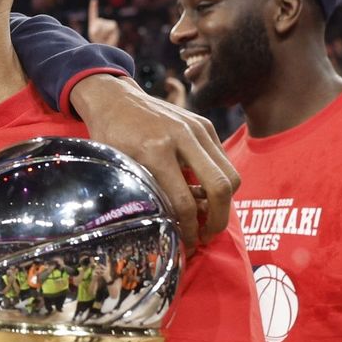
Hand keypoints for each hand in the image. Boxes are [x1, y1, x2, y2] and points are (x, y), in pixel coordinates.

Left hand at [67, 76, 238, 253]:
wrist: (114, 98)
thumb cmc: (110, 137)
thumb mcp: (118, 167)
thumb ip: (143, 193)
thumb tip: (164, 229)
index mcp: (155, 150)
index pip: (184, 201)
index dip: (188, 229)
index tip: (186, 242)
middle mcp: (182, 136)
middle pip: (219, 187)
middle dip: (217, 220)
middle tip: (206, 236)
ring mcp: (198, 128)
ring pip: (230, 175)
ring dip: (224, 203)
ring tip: (207, 218)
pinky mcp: (205, 124)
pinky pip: (224, 161)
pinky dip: (220, 183)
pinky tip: (203, 194)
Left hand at [87, 0, 119, 47]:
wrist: (105, 50)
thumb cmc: (98, 43)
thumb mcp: (93, 35)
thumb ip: (97, 29)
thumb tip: (104, 27)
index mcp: (94, 23)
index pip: (93, 14)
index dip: (93, 7)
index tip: (94, 0)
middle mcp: (101, 21)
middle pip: (99, 23)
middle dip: (97, 32)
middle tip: (99, 38)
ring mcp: (108, 23)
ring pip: (105, 26)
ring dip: (103, 34)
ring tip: (104, 38)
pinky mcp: (114, 26)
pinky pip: (112, 25)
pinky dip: (110, 30)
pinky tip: (110, 34)